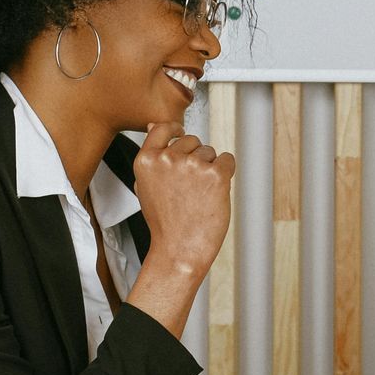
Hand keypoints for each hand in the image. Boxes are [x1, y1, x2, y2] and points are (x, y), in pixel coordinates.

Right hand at [132, 122, 234, 277]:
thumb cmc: (165, 221)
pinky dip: (225, 173)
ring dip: (209, 168)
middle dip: (195, 158)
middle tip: (189, 188)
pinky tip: (214, 192)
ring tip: (198, 195)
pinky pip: (228, 160)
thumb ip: (152, 155)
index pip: (162, 127)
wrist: (180, 249)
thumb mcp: (147, 185)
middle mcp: (168, 158)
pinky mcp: (216, 174)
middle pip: (192, 141)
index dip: (175, 130)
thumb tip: (153, 125)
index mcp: (147, 160)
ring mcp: (193, 165)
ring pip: (210, 152)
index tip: (180, 135)